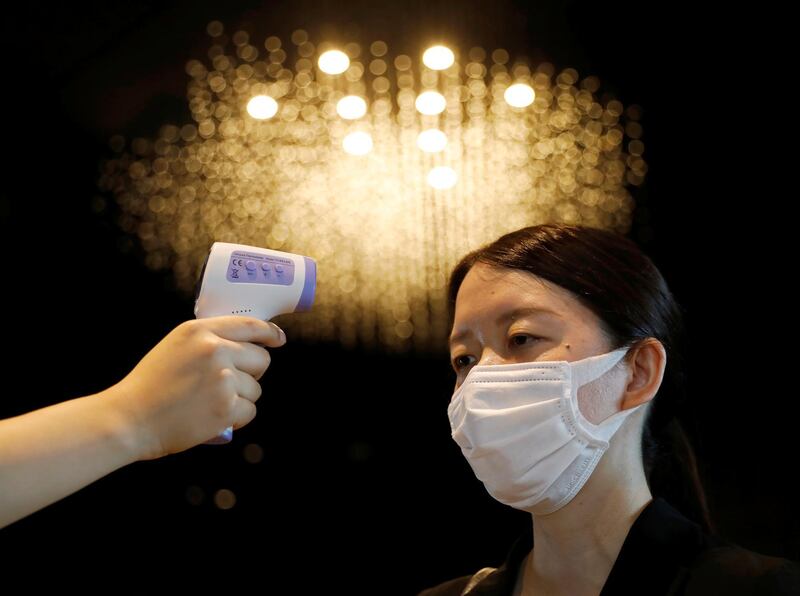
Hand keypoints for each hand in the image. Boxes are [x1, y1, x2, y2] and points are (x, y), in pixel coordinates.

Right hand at [103, 316, 285, 459]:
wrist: (129, 418)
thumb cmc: (149, 386)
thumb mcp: (175, 347)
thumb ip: (206, 341)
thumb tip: (244, 345)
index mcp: (200, 331)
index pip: (249, 325)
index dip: (269, 333)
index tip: (278, 339)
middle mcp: (215, 350)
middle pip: (261, 359)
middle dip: (250, 373)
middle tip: (227, 385)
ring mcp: (223, 378)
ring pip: (255, 388)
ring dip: (240, 399)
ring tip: (210, 403)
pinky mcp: (226, 406)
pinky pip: (250, 411)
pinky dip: (236, 418)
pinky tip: (215, 418)